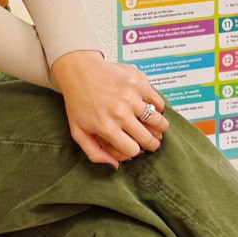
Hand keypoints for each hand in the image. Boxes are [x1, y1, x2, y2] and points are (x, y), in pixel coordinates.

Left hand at [50, 50, 168, 168]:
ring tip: (159, 128)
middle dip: (152, 144)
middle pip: (148, 138)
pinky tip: (154, 109)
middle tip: (153, 142)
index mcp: (106, 127)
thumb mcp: (78, 132)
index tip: (137, 148)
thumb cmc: (77, 101)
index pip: (132, 150)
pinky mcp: (137, 83)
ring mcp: (131, 97)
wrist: (78, 71)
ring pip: (158, 121)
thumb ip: (94, 153)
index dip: (136, 151)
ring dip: (160, 127)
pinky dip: (159, 107)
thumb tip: (115, 165)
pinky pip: (158, 101)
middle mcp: (120, 114)